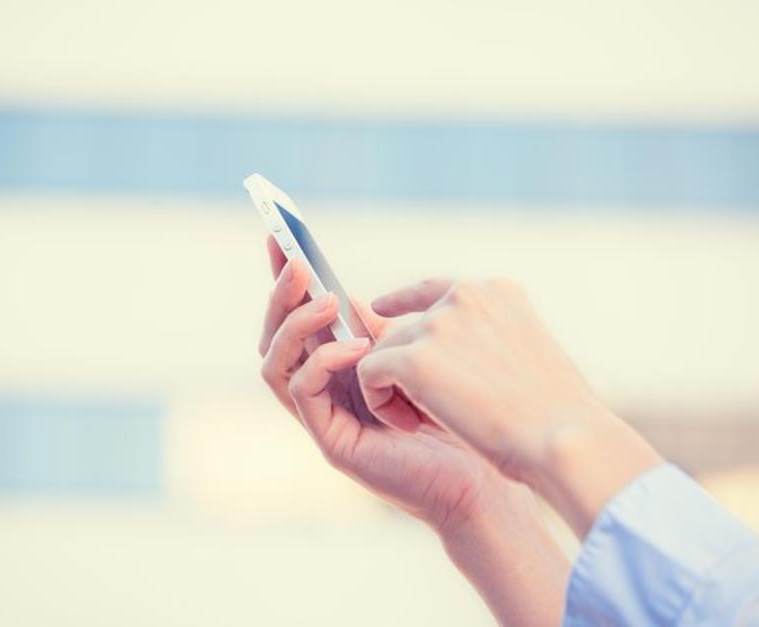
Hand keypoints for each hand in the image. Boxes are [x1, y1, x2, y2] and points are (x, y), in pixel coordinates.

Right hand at [257, 246, 570, 624]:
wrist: (485, 476)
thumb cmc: (457, 417)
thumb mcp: (416, 357)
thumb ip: (380, 331)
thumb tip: (351, 296)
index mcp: (339, 369)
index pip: (296, 320)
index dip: (282, 281)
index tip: (278, 237)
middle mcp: (323, 392)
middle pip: (273, 338)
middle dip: (280, 296)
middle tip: (296, 264)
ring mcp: (323, 418)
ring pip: (275, 363)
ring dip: (295, 325)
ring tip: (327, 301)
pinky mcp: (332, 443)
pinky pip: (301, 391)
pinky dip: (322, 361)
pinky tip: (357, 347)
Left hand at [357, 278, 661, 535]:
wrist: (563, 439)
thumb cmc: (556, 415)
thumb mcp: (528, 355)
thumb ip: (490, 339)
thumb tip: (461, 353)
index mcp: (497, 291)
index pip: (435, 288)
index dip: (402, 300)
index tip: (380, 310)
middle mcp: (465, 297)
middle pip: (406, 330)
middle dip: (407, 370)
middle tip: (426, 413)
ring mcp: (438, 324)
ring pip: (385, 353)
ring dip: (394, 390)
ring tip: (422, 424)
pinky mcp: (414, 358)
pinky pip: (370, 373)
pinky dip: (380, 403)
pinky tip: (409, 426)